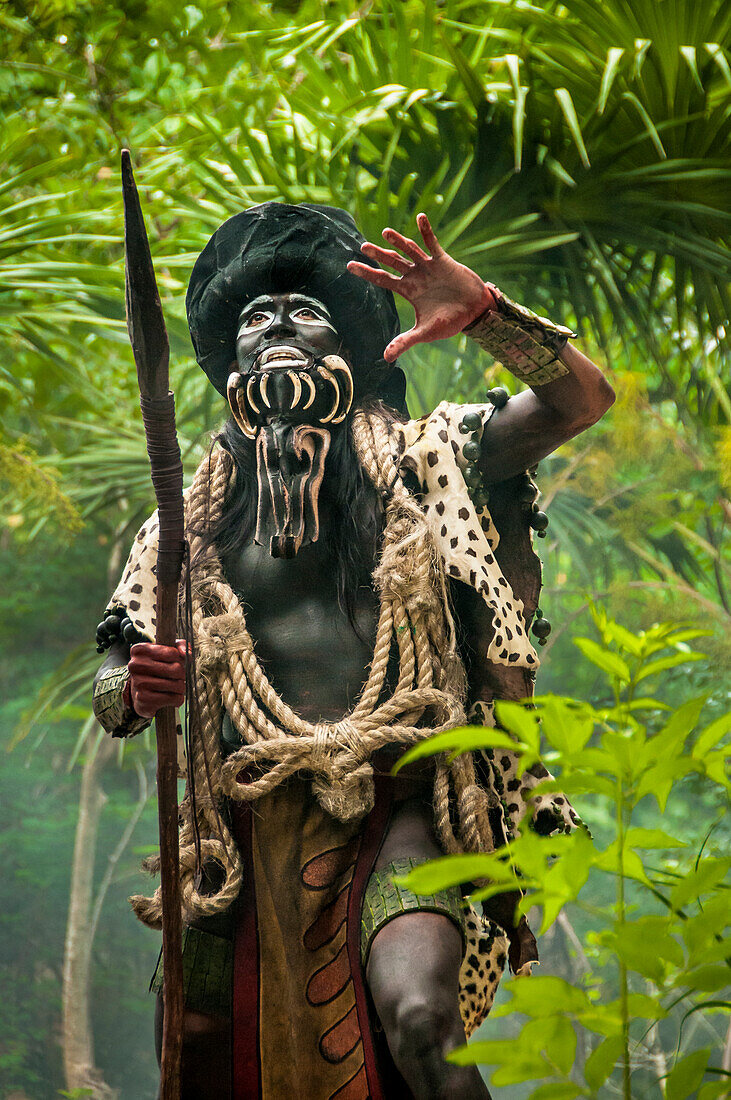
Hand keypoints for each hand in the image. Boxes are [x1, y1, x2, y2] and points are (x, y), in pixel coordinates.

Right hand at [126, 640, 186, 718]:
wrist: (142, 693)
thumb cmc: (158, 668)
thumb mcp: (168, 652)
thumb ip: (180, 646)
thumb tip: (186, 653)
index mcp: (139, 649)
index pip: (172, 653)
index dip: (179, 660)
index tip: (175, 663)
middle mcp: (135, 665)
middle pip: (176, 669)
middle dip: (182, 675)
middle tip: (178, 677)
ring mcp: (137, 682)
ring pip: (175, 684)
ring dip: (180, 687)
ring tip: (176, 687)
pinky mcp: (143, 699)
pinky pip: (172, 698)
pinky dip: (177, 699)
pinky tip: (172, 697)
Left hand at [347, 213, 496, 360]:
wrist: (475, 312)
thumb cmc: (451, 322)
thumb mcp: (426, 333)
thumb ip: (406, 341)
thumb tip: (386, 358)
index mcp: (409, 291)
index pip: (383, 280)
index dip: (367, 273)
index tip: (349, 265)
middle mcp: (415, 276)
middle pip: (393, 262)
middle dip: (379, 255)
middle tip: (363, 246)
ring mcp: (429, 267)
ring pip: (410, 250)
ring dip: (399, 241)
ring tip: (385, 233)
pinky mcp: (443, 260)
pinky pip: (433, 243)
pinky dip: (426, 231)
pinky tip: (420, 217)